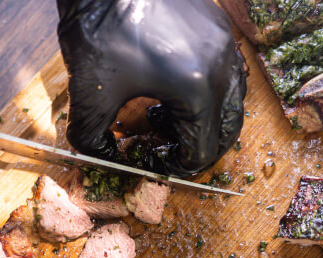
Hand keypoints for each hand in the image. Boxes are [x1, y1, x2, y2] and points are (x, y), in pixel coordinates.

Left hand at [56, 0, 246, 176]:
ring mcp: (225, 45)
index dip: (180, 166)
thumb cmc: (98, 30)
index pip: (203, 151)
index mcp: (196, 91)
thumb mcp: (89, 96)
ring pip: (233, 102)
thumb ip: (93, 141)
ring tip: (168, 116)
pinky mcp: (219, 27)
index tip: (158, 162)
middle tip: (169, 148)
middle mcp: (221, 69)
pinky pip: (228, 72)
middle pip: (228, 131)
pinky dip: (209, 90)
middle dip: (199, 146)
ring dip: (207, 120)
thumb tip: (105, 161)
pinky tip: (174, 85)